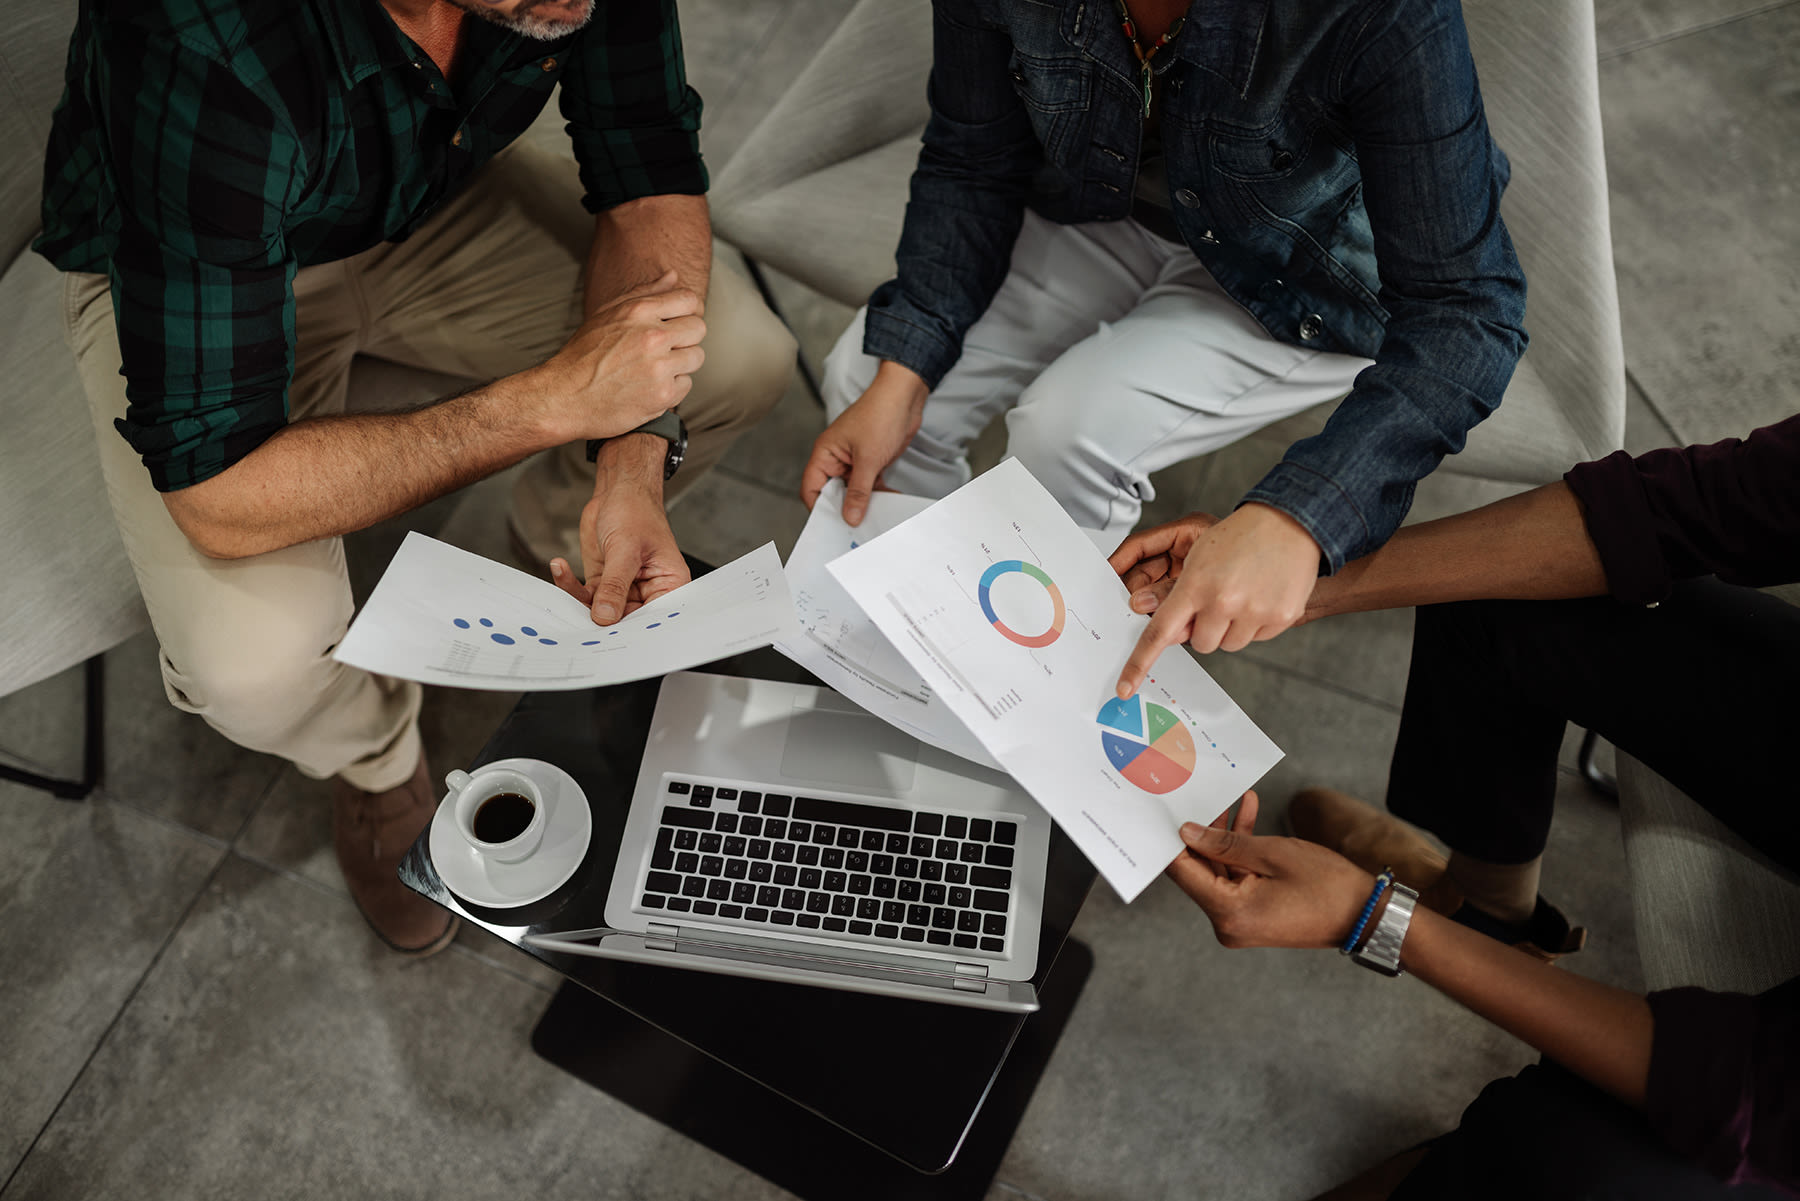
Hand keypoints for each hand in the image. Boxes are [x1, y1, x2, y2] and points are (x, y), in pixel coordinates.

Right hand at [533, 270, 705, 441]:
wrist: (564, 397)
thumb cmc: (583, 355)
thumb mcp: (609, 314)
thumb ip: (644, 293)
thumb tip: (673, 276)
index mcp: (639, 311)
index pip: (689, 300)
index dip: (686, 312)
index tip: (677, 323)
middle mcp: (652, 336)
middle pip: (698, 328)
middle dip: (685, 338)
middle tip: (664, 349)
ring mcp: (659, 367)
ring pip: (696, 357)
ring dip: (680, 363)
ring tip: (654, 368)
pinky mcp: (662, 395)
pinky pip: (686, 385)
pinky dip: (672, 388)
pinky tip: (649, 386)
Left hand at [550, 436, 690, 623]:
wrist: (618, 490)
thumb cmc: (637, 511)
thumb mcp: (625, 549)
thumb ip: (615, 585)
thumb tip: (605, 617)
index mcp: (669, 586)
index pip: (653, 619)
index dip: (631, 631)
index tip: (607, 634)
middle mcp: (648, 592)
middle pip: (624, 620)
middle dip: (598, 617)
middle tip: (576, 616)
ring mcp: (623, 589)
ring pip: (600, 610)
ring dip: (577, 598)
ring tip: (564, 577)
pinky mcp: (603, 583)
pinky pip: (584, 596)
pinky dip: (569, 583)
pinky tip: (560, 566)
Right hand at [800, 361, 928, 525]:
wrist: (904, 396)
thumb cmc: (880, 414)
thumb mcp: (868, 459)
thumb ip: (859, 491)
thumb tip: (850, 516)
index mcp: (825, 453)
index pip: (811, 487)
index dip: (818, 507)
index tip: (832, 524)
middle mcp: (836, 458)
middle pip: (832, 492)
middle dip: (844, 508)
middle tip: (856, 526)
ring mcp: (854, 460)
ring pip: (853, 490)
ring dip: (864, 502)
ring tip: (874, 517)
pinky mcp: (871, 461)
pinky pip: (869, 484)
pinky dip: (878, 493)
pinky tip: (888, 502)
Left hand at [1114, 503, 1320, 697]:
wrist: (1289, 521)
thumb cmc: (1240, 536)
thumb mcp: (1199, 556)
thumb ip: (1179, 595)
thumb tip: (1170, 631)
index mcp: (1196, 585)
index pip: (1159, 633)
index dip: (1139, 663)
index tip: (1125, 687)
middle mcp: (1223, 602)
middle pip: (1199, 643)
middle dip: (1203, 628)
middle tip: (1216, 600)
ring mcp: (1254, 612)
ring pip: (1228, 644)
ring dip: (1230, 628)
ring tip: (1241, 593)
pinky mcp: (1281, 618)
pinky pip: (1255, 638)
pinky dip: (1255, 623)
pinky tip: (1260, 595)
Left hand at [1165, 791, 1374, 949]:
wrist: (1368, 916)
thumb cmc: (1328, 886)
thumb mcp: (1273, 854)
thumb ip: (1225, 843)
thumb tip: (1187, 832)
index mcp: (1229, 913)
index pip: (1183, 872)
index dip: (1172, 839)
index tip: (1165, 811)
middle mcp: (1228, 924)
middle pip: (1199, 871)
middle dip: (1202, 832)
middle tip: (1201, 796)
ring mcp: (1240, 922)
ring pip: (1219, 871)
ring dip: (1225, 837)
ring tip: (1233, 800)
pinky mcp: (1252, 915)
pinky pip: (1237, 879)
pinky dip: (1241, 853)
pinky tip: (1249, 815)